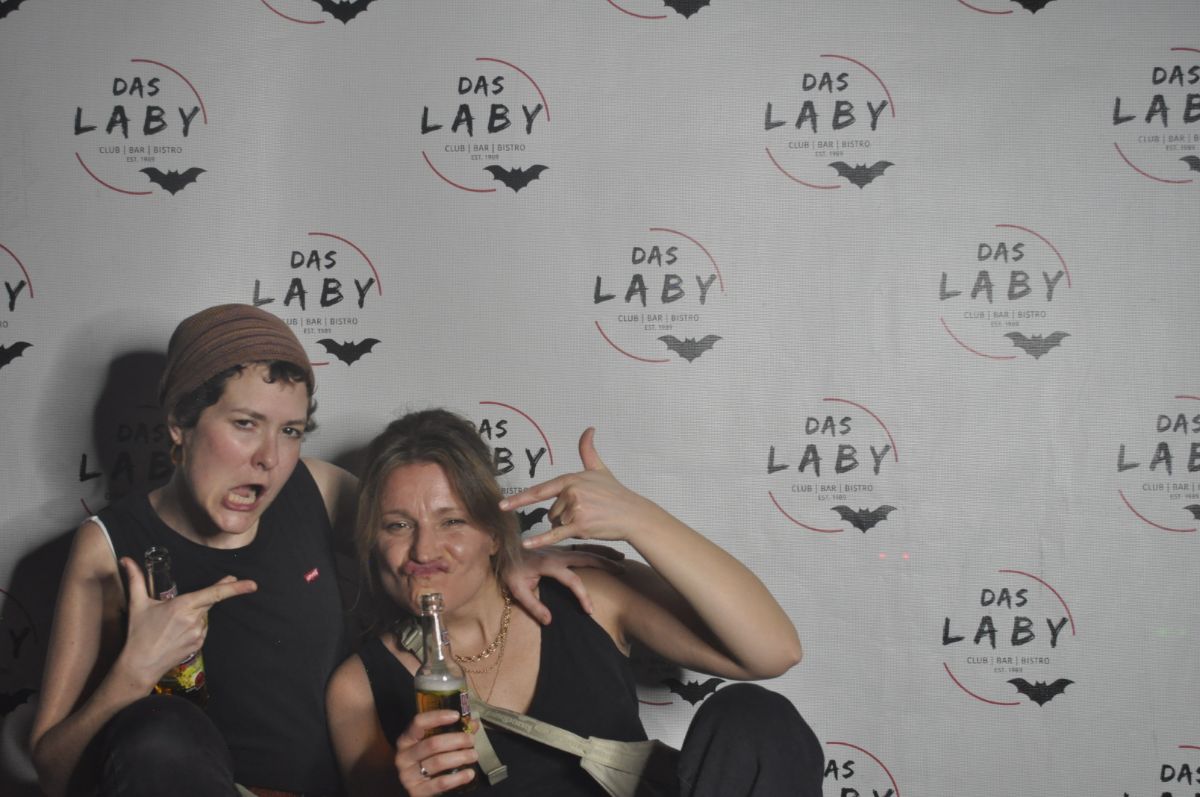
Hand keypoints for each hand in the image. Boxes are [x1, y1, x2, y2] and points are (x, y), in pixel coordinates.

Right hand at [118, 557, 255, 688]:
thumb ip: (135, 579)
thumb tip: (126, 560)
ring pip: (204, 616)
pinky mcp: (199, 644)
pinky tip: (177, 633)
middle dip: (215, 593)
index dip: (235, 588)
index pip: (214, 593)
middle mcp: (194, 619)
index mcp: (183, 606)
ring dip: (195, 614)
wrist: (140, 664)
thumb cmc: (139, 634)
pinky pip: (201, 629)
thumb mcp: (138, 604)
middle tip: (222, 585)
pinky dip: (193, 627)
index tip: (252, 584)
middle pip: (209, 602)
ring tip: (172, 624)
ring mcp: (198, 633)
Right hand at [395, 710, 477, 794]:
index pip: (419, 723)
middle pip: (433, 743)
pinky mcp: (416, 791)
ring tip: (473, 755)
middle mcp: (403, 756)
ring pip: (438, 762)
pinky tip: (470, 773)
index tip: (456, 715)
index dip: (438, 717)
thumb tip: (473, 723)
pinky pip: (441, 783)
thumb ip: (453, 732)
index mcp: (406, 740)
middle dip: (456, 740)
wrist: (417, 789)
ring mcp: (408, 775)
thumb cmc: (426, 761)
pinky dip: (458, 777)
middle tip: (471, 741)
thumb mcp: (434, 744)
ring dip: (460, 757)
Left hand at [501, 428, 667, 550]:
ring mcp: (574, 509)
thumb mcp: (600, 469)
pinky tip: (526, 544)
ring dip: (568, 526)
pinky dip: (540, 540)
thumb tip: (589, 429)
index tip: (502, 505)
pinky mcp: (579, 526)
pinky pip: (555, 534)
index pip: (540, 490)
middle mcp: (570, 492)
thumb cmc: (616, 494)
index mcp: (571, 479)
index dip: (519, 499)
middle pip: (550, 511)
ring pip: (556, 523)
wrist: (633, 515)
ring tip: (590, 520)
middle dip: (563, 515)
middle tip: (586, 512)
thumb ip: (588, 451)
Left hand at [503, 544, 623, 624]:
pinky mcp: (559, 548)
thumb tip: (549, 621)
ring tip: (621, 558)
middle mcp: (557, 553)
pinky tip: (605, 553)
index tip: (590, 610)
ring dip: (603, 554)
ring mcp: (559, 549)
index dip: (582, 596)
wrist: (501, 549)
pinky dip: (595, 549)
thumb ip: (533, 606)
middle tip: (622, 570)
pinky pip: (581, 547)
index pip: (571, 580)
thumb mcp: (516, 590)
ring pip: (586, 549)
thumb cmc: (509, 570)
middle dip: (604, 564)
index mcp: (548, 564)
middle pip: (585, 557)